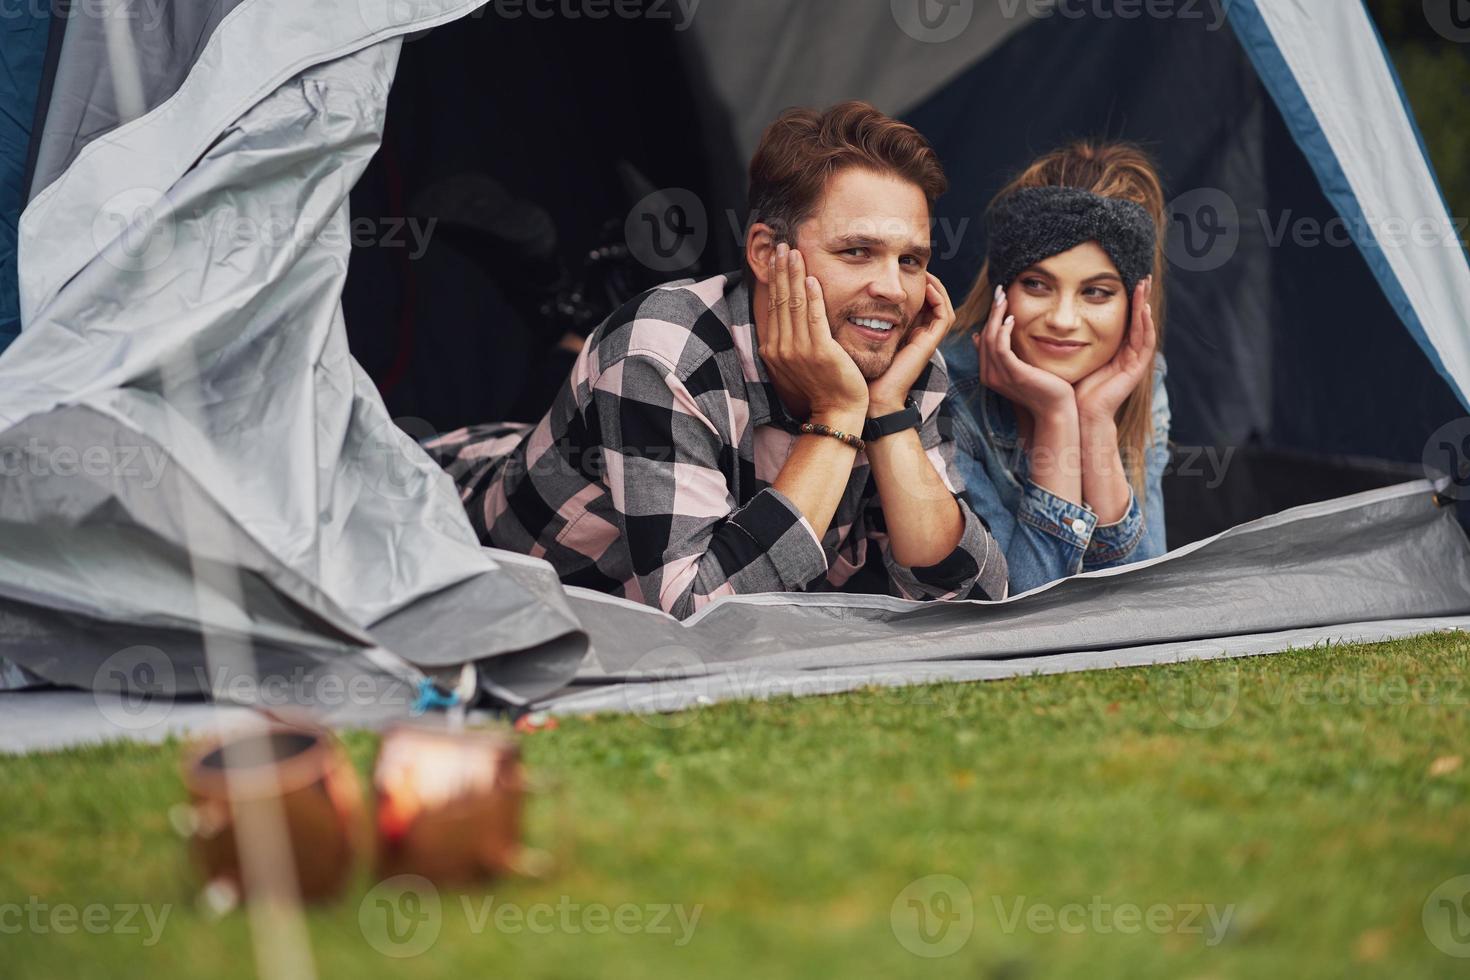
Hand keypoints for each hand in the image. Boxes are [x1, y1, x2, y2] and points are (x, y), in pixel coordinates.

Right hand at [763, 244, 868, 423]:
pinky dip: (812, 297)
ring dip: (794, 275)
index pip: (772, 307)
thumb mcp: (796, 362)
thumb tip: (786, 315)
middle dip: (781, 271)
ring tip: (795, 253)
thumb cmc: (820, 387)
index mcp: (773, 350)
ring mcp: (799, 351)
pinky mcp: (820, 352)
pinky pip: (814, 318)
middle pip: (779, 300)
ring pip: (794, 304)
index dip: (774, 280)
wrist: (835, 411)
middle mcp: (781, 349)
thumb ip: (790, 339)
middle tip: (782, 246)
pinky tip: (812, 278)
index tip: (776, 259)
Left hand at [867, 272, 952, 415]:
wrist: (873, 395)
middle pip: (932, 302)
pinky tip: (926, 286)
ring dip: (936, 286)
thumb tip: (850, 296)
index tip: (902, 271)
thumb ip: (860, 318)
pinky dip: (939, 299)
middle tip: (917, 266)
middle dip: (927, 282)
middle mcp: (919, 335)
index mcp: (906, 333)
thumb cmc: (863, 369)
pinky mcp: (930, 343)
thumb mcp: (860, 336)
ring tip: (925, 272)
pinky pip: (944, 316)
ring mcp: (927, 339)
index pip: (917, 303)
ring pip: (942, 306)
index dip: (914, 285)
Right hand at [975, 284, 1076, 420]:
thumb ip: (1007, 355)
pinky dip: (1004, 330)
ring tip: (1004, 298)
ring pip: (990, 338)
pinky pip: (1001, 347)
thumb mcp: (1021, 369)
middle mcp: (989, 375)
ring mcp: (1000, 376)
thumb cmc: (1044, 390)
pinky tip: (1012, 319)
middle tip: (999, 292)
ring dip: (996, 316)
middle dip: (991, 312)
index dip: (989, 318)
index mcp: (990, 374)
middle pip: (984, 336)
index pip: (983, 340)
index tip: (998, 301)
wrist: (1055, 411)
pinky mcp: (1013, 374)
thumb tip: (986, 337)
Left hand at [1074, 277, 1156, 425]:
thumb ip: (1076, 337)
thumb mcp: (1076, 353)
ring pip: (1144, 327)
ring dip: (1144, 305)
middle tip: (1143, 276)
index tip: (1126, 278)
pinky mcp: (1137, 368)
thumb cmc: (1074, 385)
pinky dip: (1145, 325)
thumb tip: (1060, 317)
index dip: (1128, 299)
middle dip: (1141, 297)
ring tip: (1144, 285)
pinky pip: (1145, 342)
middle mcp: (1129, 352)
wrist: (1080, 412)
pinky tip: (1143, 310)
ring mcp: (1135, 360)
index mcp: (1116, 348)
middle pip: (1139, 319)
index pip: (1126, 318)